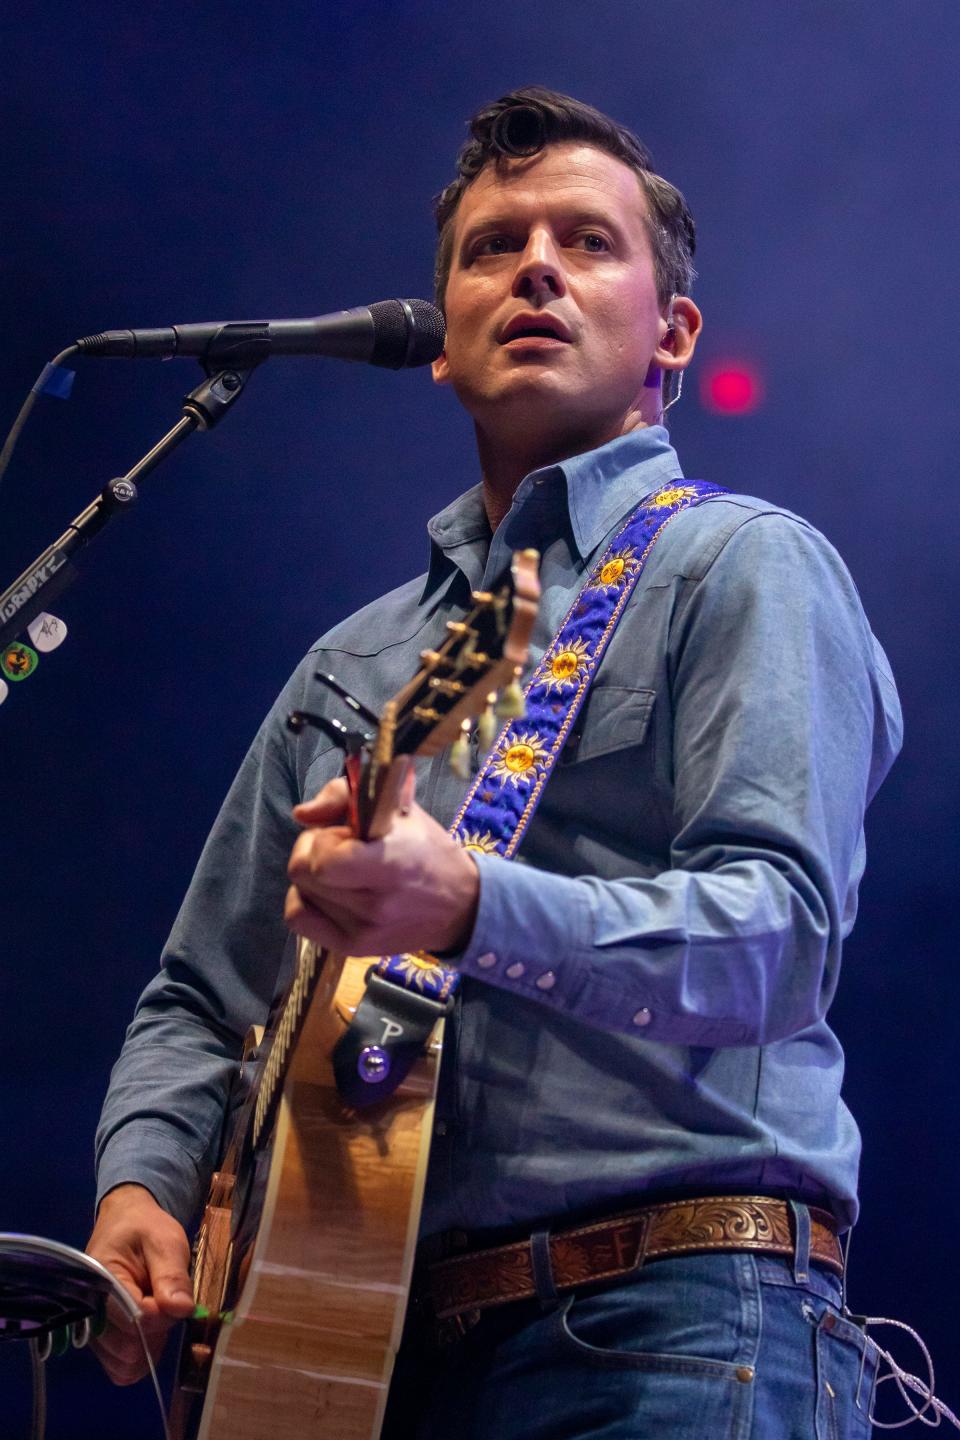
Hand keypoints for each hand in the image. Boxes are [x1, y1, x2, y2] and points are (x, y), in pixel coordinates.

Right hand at [86, 1184, 193, 1385]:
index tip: (174, 1295)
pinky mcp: (101, 1343)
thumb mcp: (165, 1240)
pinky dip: (142, 1357)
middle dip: (157, 1330)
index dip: (163, 1314)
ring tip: (156, 1312)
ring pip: (125, 1365)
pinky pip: (122, 1369)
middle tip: (165, 1300)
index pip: (135, 1319)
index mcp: (101, 1281)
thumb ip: (172, 1275)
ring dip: (150, 1346)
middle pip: (128, 1349)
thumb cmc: (146, 1229)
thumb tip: (182, 1310)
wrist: (127, 1224)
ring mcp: (93, 1332)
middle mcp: (89, 1313)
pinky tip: (150, 1330)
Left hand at [285, 776, 479, 956]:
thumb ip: (342, 795)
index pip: (322, 861)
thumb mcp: (396, 805)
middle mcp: (374, 904)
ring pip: (299, 892)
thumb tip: (302, 814)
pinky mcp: (352, 948)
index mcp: (391, 864)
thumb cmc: (426, 848)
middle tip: (341, 847)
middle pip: (302, 872)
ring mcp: (362, 931)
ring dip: (314, 875)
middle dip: (314, 850)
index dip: (323, 839)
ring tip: (343, 871)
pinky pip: (299, 920)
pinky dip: (305, 901)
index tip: (345, 833)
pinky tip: (328, 892)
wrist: (458, 905)